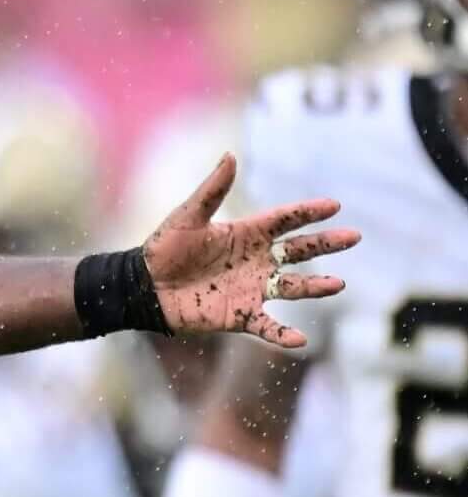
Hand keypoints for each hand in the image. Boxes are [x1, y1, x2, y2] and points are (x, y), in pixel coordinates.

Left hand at [140, 155, 355, 348]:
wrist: (144, 286)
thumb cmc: (164, 248)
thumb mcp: (188, 216)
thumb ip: (212, 190)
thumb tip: (230, 155)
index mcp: (247, 233)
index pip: (285, 219)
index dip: (308, 212)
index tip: (333, 205)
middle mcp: (256, 260)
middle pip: (299, 250)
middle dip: (325, 244)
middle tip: (352, 237)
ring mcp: (251, 288)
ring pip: (292, 287)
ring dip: (315, 287)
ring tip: (338, 284)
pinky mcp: (240, 315)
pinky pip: (267, 326)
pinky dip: (282, 334)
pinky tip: (300, 340)